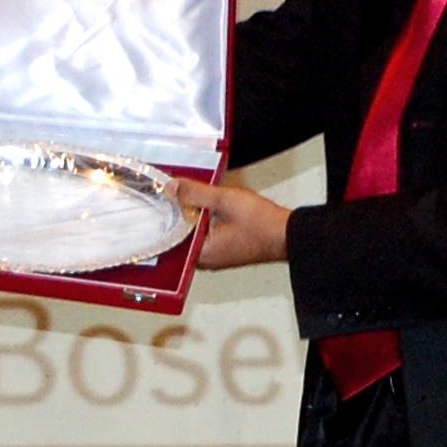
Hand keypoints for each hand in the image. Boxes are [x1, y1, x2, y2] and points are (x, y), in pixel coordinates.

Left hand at [172, 177, 290, 269]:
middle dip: (175, 213)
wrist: (288, 234)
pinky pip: (203, 233)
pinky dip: (200, 219)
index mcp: (201, 253)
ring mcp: (214, 255)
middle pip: (179, 234)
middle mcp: (205, 259)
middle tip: (171, 192)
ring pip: (191, 232)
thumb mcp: (224, 200)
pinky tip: (203, 204)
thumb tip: (172, 188)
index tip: (159, 197)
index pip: (169, 235)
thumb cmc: (262, 225)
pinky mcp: (222, 248)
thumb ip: (195, 193)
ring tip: (186, 195)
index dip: (163, 214)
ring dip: (189, 214)